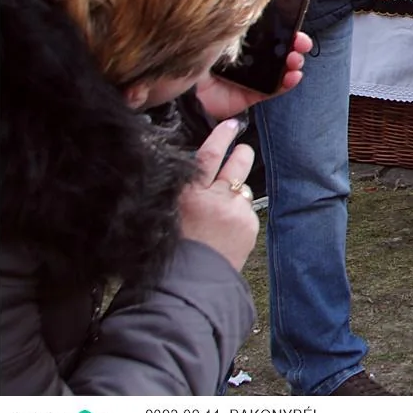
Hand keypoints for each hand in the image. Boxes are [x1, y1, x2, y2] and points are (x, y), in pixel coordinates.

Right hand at [177, 119, 260, 271]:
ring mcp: (235, 211)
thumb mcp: (164, 215)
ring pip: (241, 189)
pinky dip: (238, 215)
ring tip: (224, 206)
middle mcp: (215, 197)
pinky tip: (225, 230)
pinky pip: (245, 212)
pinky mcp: (248, 225)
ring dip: (236, 192)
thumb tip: (191, 180)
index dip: (222, 136)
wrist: (186, 287)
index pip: (209, 154)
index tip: (231, 125)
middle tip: (242, 149)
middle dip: (242, 153)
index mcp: (188, 193)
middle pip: (238, 163)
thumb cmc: (167, 253)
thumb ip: (181, 195)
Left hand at [193, 30, 312, 121]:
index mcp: (245, 43)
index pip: (271, 34)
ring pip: (283, 68)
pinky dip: (287, 83)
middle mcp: (253, 58)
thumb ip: (231, 30)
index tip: (295, 28)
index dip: (286, 31)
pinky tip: (293, 77)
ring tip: (295, 61)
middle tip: (301, 43)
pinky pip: (275, 89)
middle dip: (296, 45)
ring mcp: (256, 77)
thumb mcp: (216, 39)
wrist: (185, 90)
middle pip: (282, 49)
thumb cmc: (198, 60)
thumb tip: (249, 15)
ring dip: (294, 63)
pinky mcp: (254, 95)